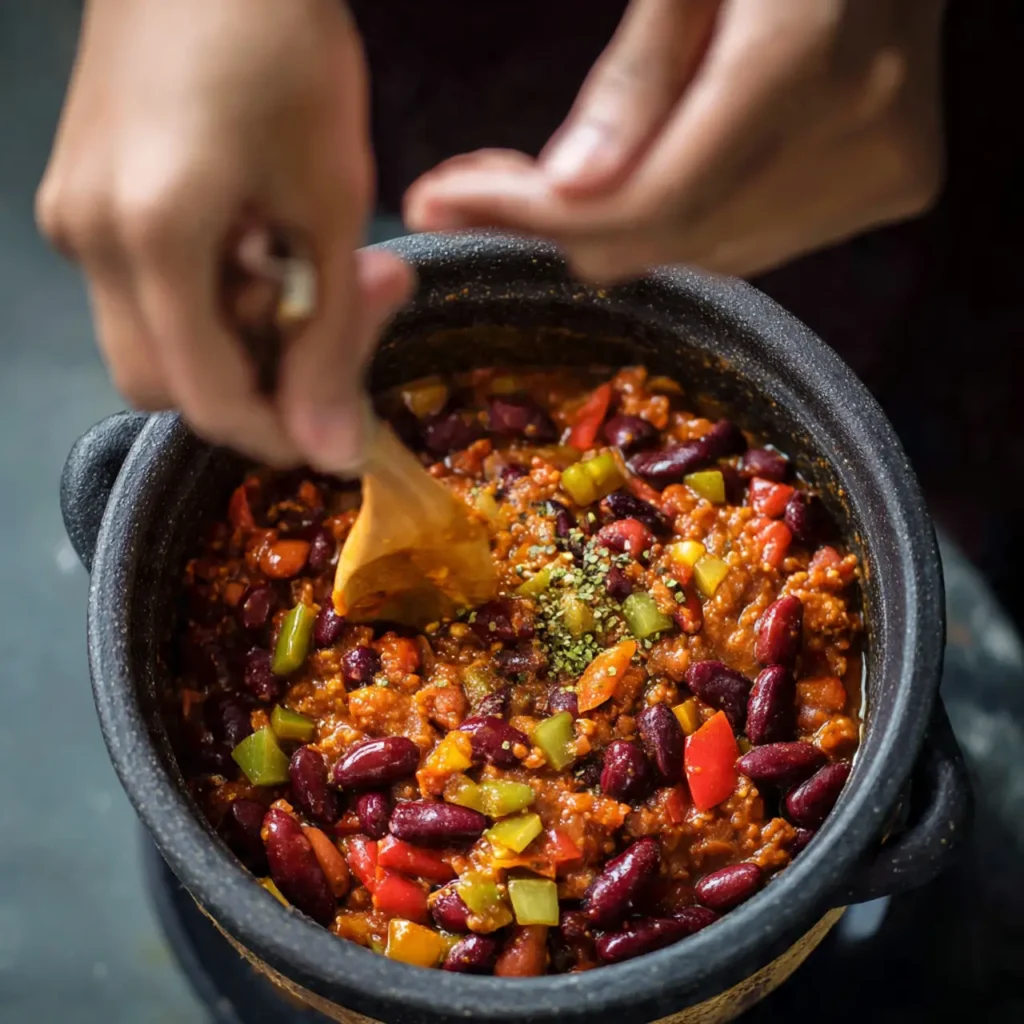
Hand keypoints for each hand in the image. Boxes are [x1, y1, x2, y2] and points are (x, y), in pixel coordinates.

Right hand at [37, 0, 412, 469]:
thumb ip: (329, 339)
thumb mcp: (331, 204)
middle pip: (168, 383)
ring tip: (301, 262)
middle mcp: (90, 238)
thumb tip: (336, 452)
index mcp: (153, 238)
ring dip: (237, 336)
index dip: (279, 432)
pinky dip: (207, 295)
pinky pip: (142, 289)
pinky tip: (257, 238)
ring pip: (155, 339)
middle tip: (332, 324)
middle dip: (256, 382)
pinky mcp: (81, 194)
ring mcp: (74, 215)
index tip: (340, 426)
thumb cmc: (284, 47)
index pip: (207, 400)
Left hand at [406, 0, 944, 279]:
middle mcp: (858, 135)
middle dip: (560, 222)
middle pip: (671, 237)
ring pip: (702, 253)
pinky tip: (655, 172)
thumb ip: (635, 76)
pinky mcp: (892, 185)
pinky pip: (747, 241)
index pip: (651, 197)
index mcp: (807, 56)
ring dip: (620, 224)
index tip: (442, 204)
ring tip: (567, 176)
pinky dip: (683, 221)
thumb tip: (570, 190)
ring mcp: (881, 171)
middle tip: (474, 191)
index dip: (538, 215)